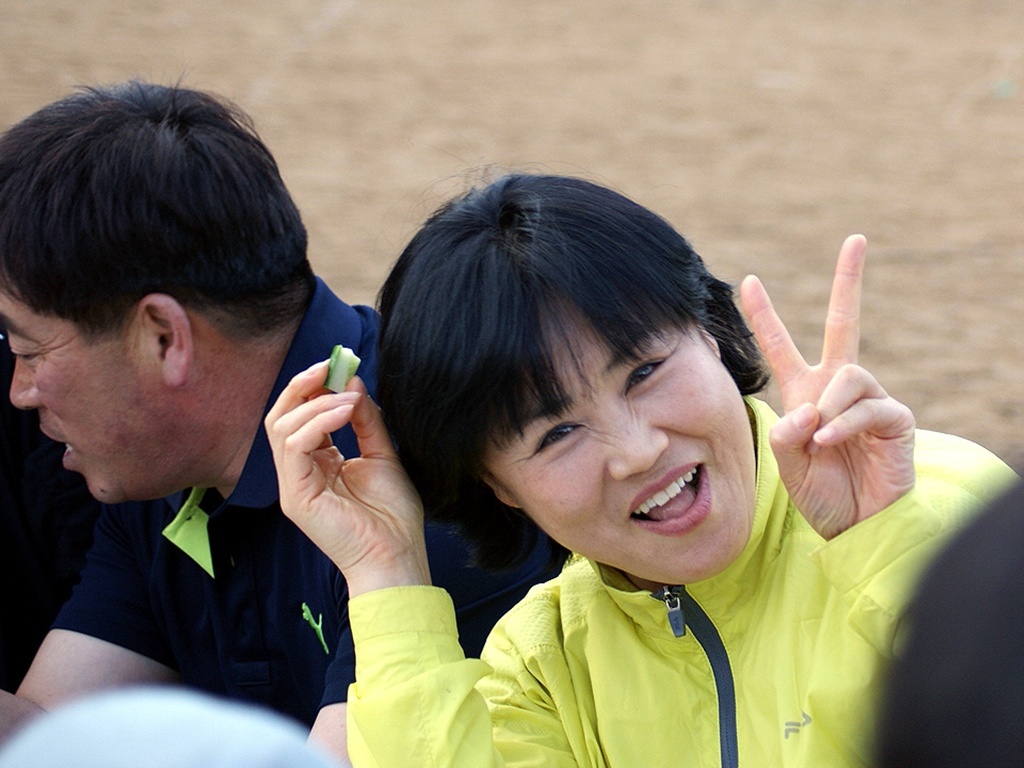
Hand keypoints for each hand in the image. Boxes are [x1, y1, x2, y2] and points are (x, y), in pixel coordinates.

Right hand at [264, 361, 430, 595]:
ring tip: (348, 398)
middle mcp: (299, 472)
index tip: (337, 365)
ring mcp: (293, 485)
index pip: (299, 416)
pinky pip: (293, 447)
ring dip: (315, 403)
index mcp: (317, 463)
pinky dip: (317, 422)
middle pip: (281, 416)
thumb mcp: (382, 454)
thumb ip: (367, 420)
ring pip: (281, 427)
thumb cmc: (392, 515)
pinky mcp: (296, 497)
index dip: (313, 387)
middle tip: (329, 367)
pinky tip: (344, 413)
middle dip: (303, 386)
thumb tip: (353, 383)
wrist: (398, 554)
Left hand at [740, 235, 915, 538]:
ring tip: (819, 442)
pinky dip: (844, 424)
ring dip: (828, 408)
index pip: (781, 346)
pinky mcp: (895, 420)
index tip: (747, 281)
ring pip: (849, 374)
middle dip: (849, 281)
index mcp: (805, 392)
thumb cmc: (820, 494)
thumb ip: (787, 433)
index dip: (763, 315)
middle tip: (856, 239)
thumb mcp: (787, 463)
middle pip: (845, 323)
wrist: (855, 527)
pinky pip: (868, 407)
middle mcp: (836, 388)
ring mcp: (868, 400)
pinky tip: (830, 442)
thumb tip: (809, 410)